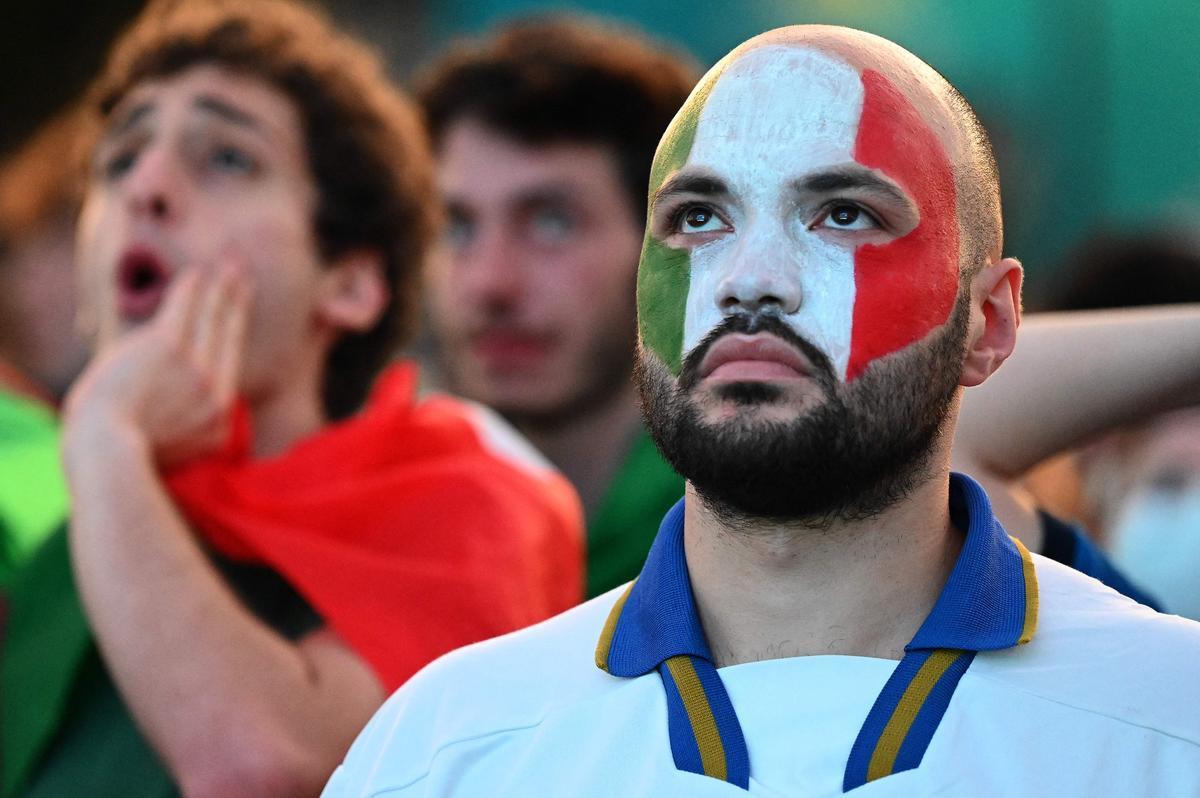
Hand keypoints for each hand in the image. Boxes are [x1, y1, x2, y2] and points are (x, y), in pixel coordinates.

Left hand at [63, 258, 251, 469]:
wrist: (105, 448)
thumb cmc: (123, 457)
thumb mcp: (172, 453)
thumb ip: (186, 431)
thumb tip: (181, 421)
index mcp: (217, 420)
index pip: (229, 365)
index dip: (235, 333)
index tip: (240, 313)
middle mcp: (214, 391)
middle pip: (230, 336)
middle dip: (238, 302)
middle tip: (244, 276)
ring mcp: (195, 369)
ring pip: (213, 318)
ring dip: (222, 287)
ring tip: (230, 265)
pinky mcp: (169, 347)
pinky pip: (184, 309)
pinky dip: (191, 289)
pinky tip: (195, 273)